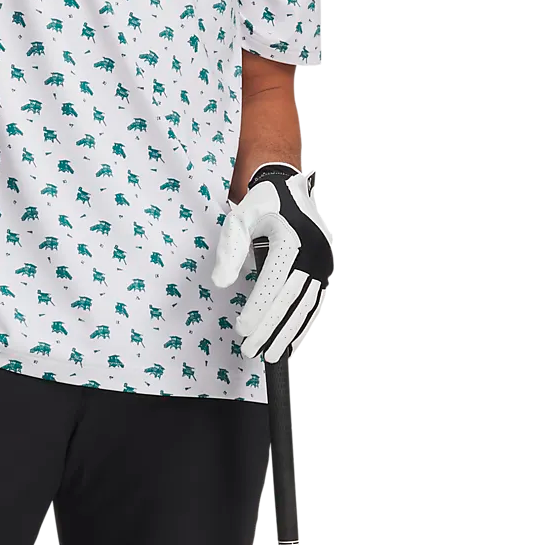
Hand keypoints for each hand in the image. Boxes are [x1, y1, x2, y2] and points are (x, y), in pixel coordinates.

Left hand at [211, 163, 333, 362]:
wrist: (290, 189)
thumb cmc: (262, 205)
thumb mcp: (239, 218)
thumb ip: (230, 249)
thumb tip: (219, 284)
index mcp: (291, 238)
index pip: (273, 280)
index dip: (258, 308)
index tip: (240, 330)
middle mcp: (313, 253)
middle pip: (291, 298)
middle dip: (271, 328)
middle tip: (251, 350)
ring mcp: (322, 263)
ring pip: (306, 305)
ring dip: (288, 333)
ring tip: (271, 354)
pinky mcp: (324, 271)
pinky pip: (315, 302)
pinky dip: (304, 324)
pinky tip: (292, 342)